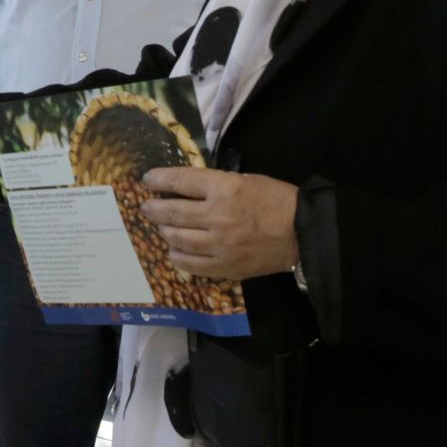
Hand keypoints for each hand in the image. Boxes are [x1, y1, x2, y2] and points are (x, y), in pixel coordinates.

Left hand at [141, 167, 298, 280]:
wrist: (301, 233)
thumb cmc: (274, 199)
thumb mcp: (243, 180)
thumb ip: (213, 184)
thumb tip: (183, 189)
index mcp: (223, 188)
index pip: (180, 181)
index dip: (159, 179)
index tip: (147, 180)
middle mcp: (216, 217)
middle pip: (172, 212)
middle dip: (153, 209)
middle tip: (145, 207)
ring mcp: (218, 245)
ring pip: (177, 239)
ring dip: (164, 231)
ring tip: (161, 227)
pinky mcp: (224, 267)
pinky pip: (190, 264)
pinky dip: (177, 256)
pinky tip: (174, 250)